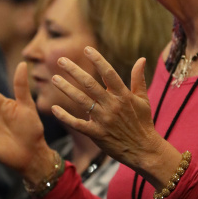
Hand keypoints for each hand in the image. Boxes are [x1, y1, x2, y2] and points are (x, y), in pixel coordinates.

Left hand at [50, 47, 180, 185]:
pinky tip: (54, 108)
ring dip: (66, 89)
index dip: (98, 60)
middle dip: (74, 71)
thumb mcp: (143, 99)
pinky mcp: (96, 134)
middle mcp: (112, 105)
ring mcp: (103, 120)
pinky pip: (77, 124)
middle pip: (90, 84)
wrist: (144, 150)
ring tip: (54, 78)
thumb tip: (141, 58)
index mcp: (123, 95)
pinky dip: (65, 116)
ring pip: (81, 101)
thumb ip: (138, 78)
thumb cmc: (143, 122)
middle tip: (61, 60)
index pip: (109, 73)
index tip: (87, 49)